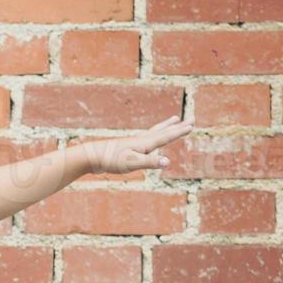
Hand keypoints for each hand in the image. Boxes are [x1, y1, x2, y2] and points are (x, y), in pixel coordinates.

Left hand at [78, 115, 194, 174]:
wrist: (90, 157)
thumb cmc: (111, 160)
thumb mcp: (132, 163)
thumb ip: (150, 162)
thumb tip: (167, 162)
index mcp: (145, 143)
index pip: (167, 136)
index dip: (180, 131)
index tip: (192, 124)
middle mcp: (141, 140)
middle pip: (163, 131)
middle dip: (178, 126)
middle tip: (191, 119)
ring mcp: (133, 142)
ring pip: (154, 132)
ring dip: (166, 126)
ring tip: (173, 120)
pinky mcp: (126, 147)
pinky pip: (145, 139)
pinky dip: (152, 135)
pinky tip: (149, 139)